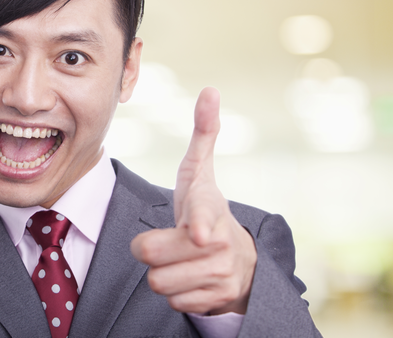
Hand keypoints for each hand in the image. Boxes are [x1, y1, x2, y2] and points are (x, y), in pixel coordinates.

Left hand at [131, 87, 256, 314]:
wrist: (241, 260)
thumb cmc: (206, 209)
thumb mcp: (200, 173)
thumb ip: (203, 133)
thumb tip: (210, 90)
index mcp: (210, 210)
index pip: (204, 217)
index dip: (199, 225)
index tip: (200, 235)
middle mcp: (220, 244)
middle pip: (152, 255)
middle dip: (150, 250)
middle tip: (168, 240)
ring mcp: (220, 275)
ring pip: (158, 283)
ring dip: (162, 273)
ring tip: (180, 259)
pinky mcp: (214, 301)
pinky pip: (172, 303)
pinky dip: (176, 293)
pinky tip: (190, 278)